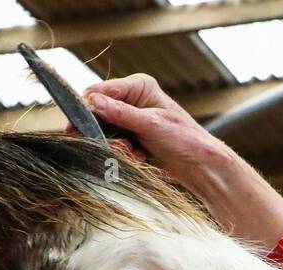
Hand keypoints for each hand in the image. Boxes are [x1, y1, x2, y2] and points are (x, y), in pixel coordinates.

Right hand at [83, 73, 282, 249]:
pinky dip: (123, 156)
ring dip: (115, 147)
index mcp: (138, 87)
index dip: (86, 109)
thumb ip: (122, 114)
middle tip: (118, 147)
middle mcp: (132, 101)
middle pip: (96, 113)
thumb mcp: (153, 125)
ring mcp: (131, 122)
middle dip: (103, 133)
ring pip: (103, 133)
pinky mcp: (133, 141)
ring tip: (135, 155)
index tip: (77, 127)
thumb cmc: (187, 142)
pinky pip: (114, 147)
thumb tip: (93, 102)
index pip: (99, 92)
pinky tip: (140, 160)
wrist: (205, 169)